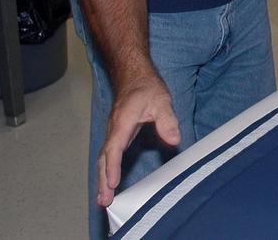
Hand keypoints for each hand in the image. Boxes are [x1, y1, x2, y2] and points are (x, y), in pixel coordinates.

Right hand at [96, 74, 179, 207]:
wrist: (133, 76)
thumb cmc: (147, 88)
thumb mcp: (161, 100)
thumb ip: (167, 120)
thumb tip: (174, 140)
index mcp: (123, 123)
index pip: (115, 148)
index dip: (113, 166)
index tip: (112, 183)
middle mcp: (114, 130)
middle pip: (104, 158)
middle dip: (103, 180)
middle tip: (103, 201)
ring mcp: (114, 133)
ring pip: (104, 158)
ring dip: (103, 178)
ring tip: (103, 199)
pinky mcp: (117, 135)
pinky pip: (109, 156)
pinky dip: (106, 170)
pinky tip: (108, 182)